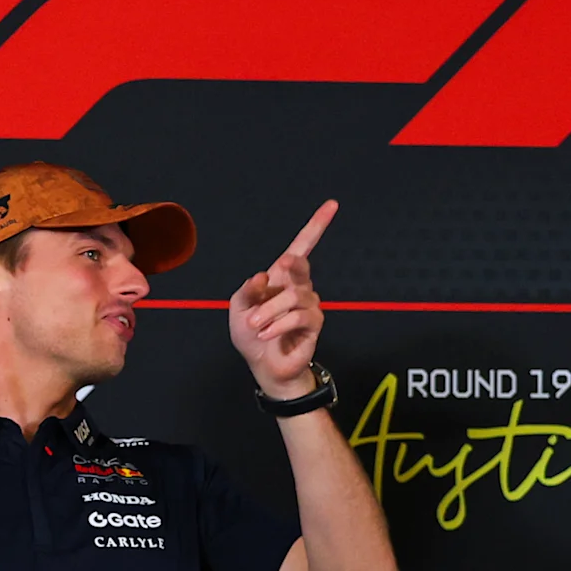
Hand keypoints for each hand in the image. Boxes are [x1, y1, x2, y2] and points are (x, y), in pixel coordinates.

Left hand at [228, 199, 337, 400]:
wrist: (263, 365)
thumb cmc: (252, 335)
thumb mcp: (238, 309)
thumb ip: (247, 289)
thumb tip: (264, 276)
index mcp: (281, 278)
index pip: (302, 246)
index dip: (316, 226)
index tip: (332, 205)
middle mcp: (298, 287)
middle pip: (301, 264)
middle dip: (289, 268)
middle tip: (272, 278)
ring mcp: (309, 305)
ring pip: (293, 296)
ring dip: (269, 311)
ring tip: (256, 326)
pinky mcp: (314, 324)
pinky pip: (299, 316)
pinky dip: (279, 324)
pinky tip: (267, 333)